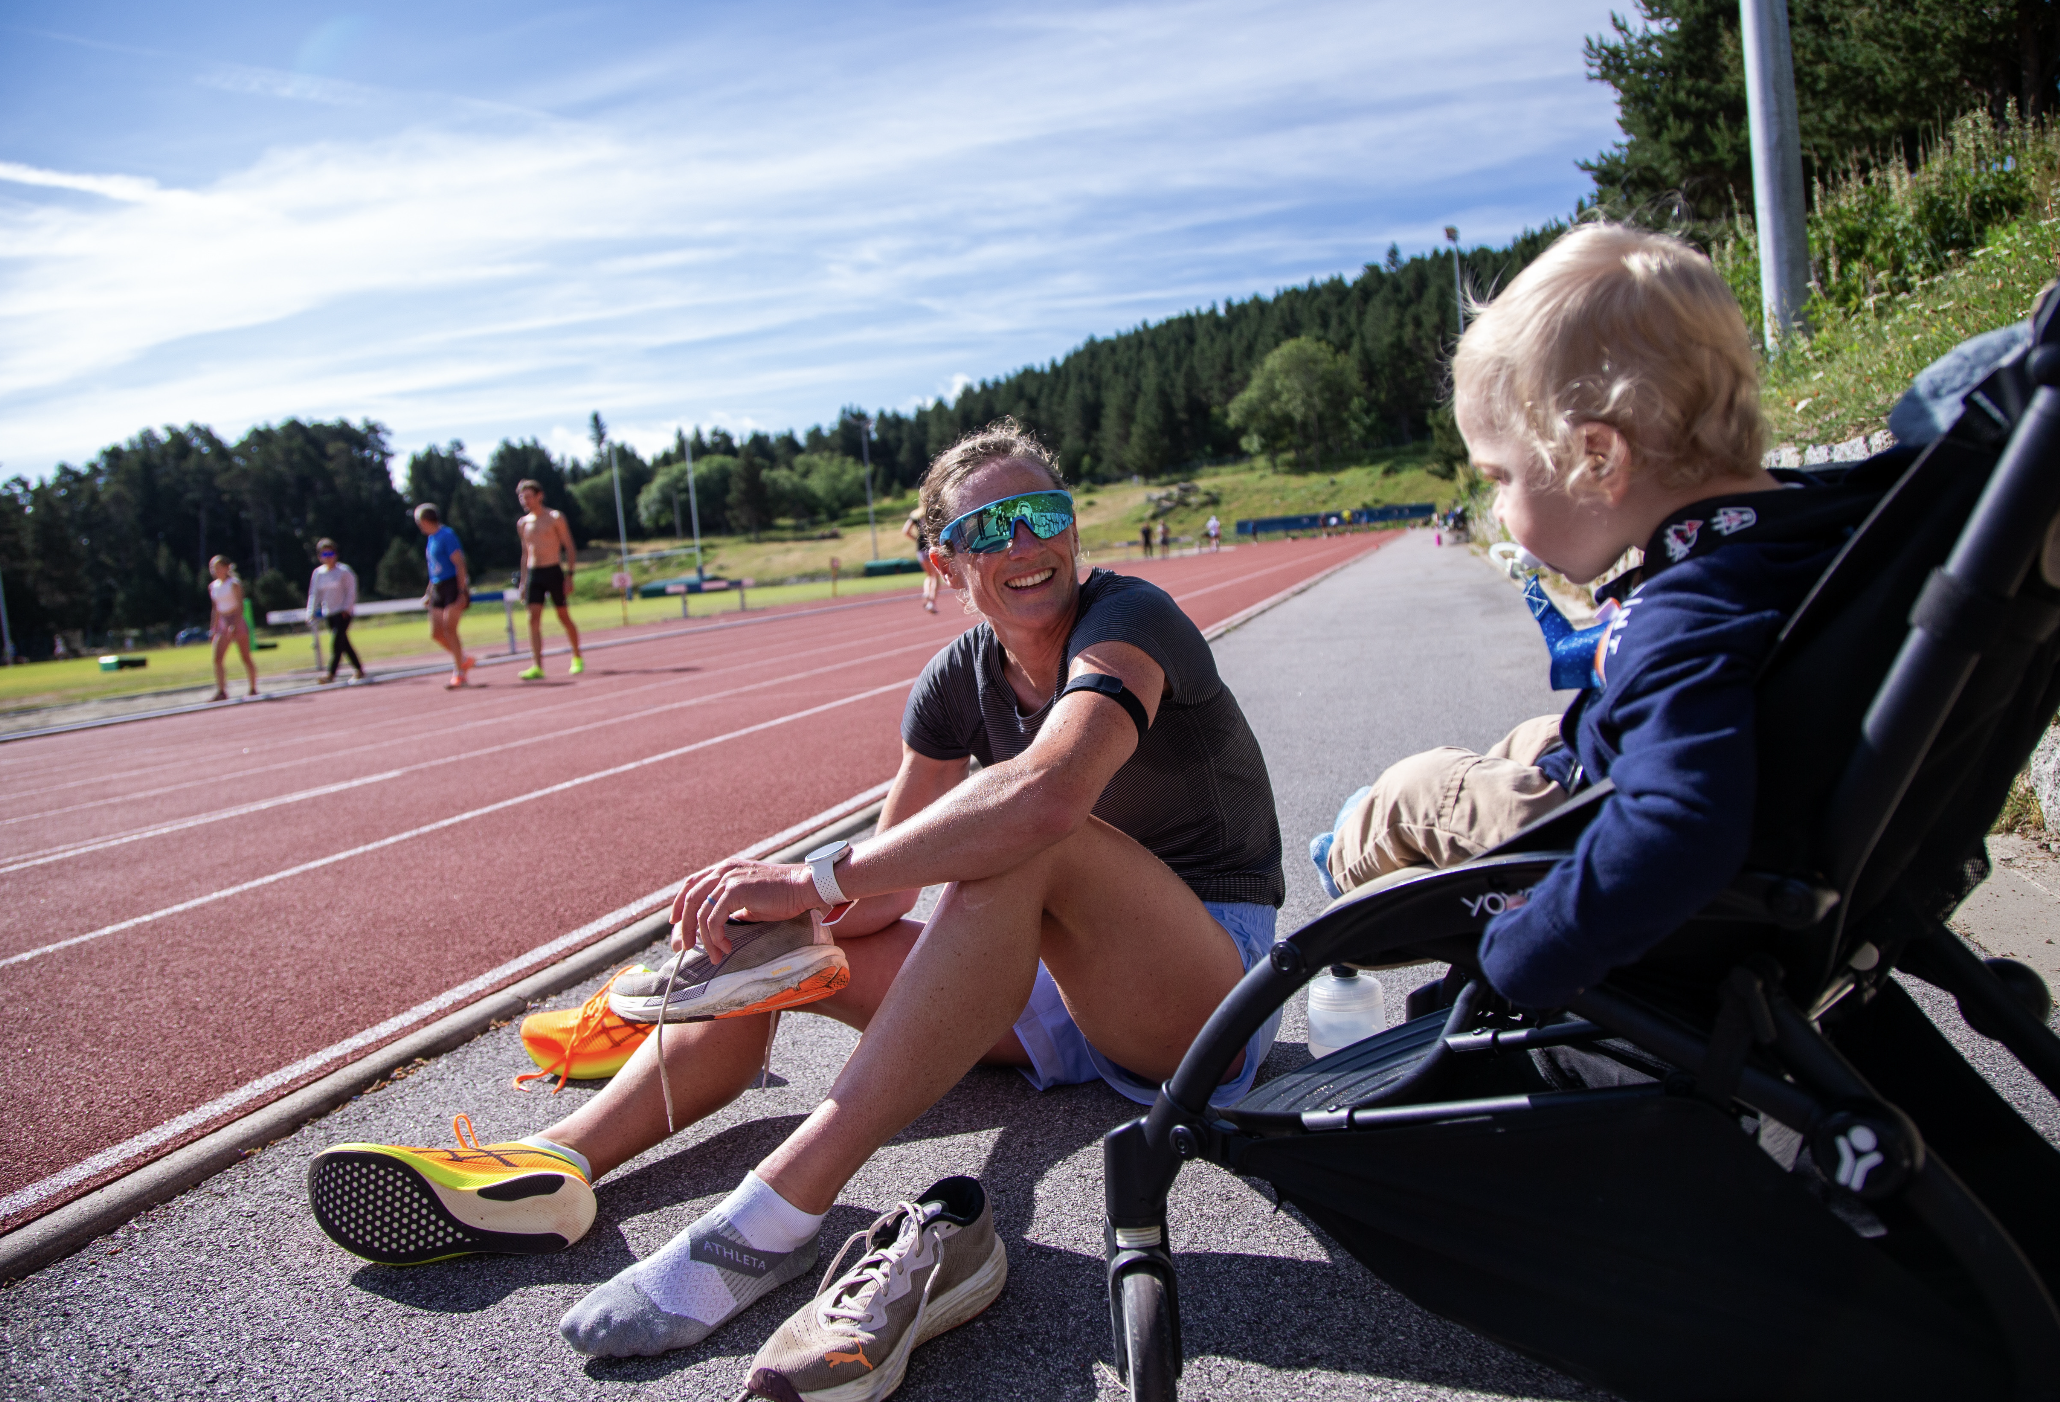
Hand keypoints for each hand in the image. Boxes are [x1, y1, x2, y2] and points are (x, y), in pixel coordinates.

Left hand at [670, 858, 820, 956]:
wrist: (803, 887)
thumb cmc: (782, 896)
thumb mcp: (750, 900)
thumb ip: (731, 908)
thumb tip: (716, 927)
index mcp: (725, 869)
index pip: (691, 884)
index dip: (679, 904)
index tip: (675, 924)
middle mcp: (723, 870)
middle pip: (689, 899)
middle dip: (683, 927)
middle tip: (684, 947)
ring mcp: (728, 879)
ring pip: (699, 913)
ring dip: (703, 938)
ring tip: (714, 955)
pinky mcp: (735, 891)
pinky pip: (714, 919)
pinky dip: (715, 937)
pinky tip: (725, 947)